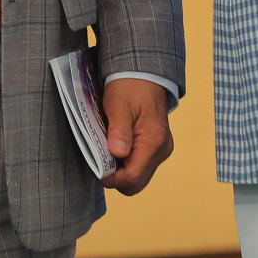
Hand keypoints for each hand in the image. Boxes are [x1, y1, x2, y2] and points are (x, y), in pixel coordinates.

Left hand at [98, 78, 174, 194]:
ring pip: (138, 177)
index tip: (95, 168)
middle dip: (115, 177)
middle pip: (136, 183)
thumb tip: (117, 154)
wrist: (145, 73)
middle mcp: (162, 150)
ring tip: (106, 151)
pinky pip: (140, 166)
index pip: (132, 177)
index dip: (111, 178)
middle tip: (98, 160)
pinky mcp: (158, 148)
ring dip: (120, 171)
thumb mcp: (118, 105)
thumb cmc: (129, 87)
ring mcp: (161, 150)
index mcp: (154, 141)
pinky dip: (126, 163)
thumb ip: (119, 131)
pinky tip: (115, 148)